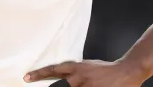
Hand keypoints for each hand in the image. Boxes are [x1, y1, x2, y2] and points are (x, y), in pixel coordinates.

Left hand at [24, 60, 144, 86]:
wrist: (127, 71)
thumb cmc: (106, 70)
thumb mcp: (86, 68)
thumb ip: (73, 74)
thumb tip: (63, 81)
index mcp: (76, 69)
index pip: (53, 70)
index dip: (38, 74)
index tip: (26, 77)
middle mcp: (78, 79)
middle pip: (59, 86)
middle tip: (47, 86)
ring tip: (86, 84)